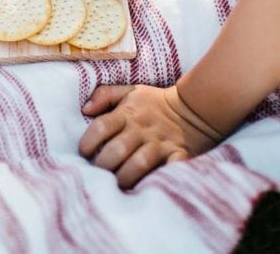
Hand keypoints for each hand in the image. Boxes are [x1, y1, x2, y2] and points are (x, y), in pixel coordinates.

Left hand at [78, 84, 218, 189]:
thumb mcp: (130, 92)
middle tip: (99, 174)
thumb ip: (105, 95)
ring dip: (125, 177)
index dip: (88, 142)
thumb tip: (85, 109)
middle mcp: (142, 129)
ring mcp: (161, 144)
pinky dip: (158, 179)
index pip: (101, 126)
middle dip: (104, 165)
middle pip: (118, 149)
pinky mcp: (179, 155)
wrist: (195, 108)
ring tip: (117, 184)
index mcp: (128, 114)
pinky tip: (145, 186)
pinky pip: (168, 170)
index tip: (84, 153)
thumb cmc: (154, 103)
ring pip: (139, 163)